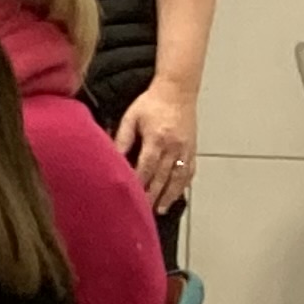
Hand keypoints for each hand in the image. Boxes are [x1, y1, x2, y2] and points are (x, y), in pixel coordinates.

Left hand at [114, 80, 196, 211]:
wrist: (178, 90)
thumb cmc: (151, 103)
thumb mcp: (131, 117)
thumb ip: (122, 139)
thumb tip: (111, 158)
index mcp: (156, 139)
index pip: (146, 167)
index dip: (138, 183)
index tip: (130, 198)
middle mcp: (174, 147)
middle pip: (162, 177)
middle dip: (152, 196)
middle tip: (143, 212)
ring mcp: (186, 149)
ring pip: (178, 178)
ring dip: (169, 196)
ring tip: (160, 210)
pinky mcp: (193, 149)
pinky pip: (189, 171)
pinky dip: (183, 186)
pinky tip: (177, 195)